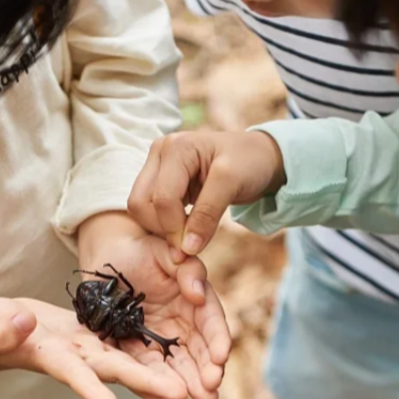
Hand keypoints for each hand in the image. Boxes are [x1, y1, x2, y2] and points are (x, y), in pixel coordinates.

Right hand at [0, 297, 187, 398]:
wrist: (1, 328)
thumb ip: (1, 330)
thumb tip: (22, 324)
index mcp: (48, 357)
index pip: (71, 373)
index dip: (89, 387)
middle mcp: (75, 359)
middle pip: (113, 370)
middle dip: (144, 384)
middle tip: (180, 398)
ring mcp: (87, 350)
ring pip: (126, 362)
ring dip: (155, 378)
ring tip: (186, 393)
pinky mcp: (94, 338)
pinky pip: (125, 345)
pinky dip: (147, 355)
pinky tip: (174, 362)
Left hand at [78, 213, 231, 398]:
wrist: (108, 256)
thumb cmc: (141, 249)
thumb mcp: (165, 251)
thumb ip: (187, 269)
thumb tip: (198, 293)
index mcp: (194, 300)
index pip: (210, 322)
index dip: (217, 339)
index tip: (221, 357)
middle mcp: (181, 324)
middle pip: (197, 352)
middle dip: (205, 372)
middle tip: (211, 392)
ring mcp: (158, 339)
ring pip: (175, 366)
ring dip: (187, 385)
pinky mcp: (134, 350)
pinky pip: (146, 371)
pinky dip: (155, 389)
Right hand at [127, 130, 285, 255]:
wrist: (258, 156)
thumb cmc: (249, 163)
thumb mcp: (233, 184)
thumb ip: (208, 214)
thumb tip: (186, 249)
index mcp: (176, 148)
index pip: (162, 199)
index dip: (174, 229)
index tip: (190, 251)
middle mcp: (159, 152)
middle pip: (141, 204)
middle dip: (162, 228)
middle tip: (188, 241)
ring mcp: (155, 165)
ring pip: (139, 208)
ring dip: (160, 227)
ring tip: (187, 231)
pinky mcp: (157, 179)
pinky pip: (147, 209)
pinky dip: (162, 223)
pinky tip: (183, 225)